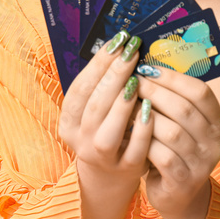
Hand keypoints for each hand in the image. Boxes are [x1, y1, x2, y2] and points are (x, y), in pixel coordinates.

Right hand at [58, 31, 152, 184]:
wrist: (110, 176)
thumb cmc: (108, 131)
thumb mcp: (98, 111)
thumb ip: (105, 86)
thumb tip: (121, 46)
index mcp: (70, 121)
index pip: (80, 88)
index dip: (98, 64)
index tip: (117, 42)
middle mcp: (80, 139)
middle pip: (93, 104)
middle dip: (113, 75)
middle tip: (131, 52)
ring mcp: (101, 156)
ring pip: (106, 128)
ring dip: (122, 102)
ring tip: (136, 80)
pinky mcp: (124, 168)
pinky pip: (133, 148)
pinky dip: (141, 128)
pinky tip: (150, 109)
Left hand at [136, 68, 219, 217]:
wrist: (177, 195)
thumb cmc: (173, 151)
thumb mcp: (180, 124)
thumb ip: (172, 99)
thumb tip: (147, 65)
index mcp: (217, 122)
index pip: (199, 92)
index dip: (172, 77)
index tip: (147, 67)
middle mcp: (214, 142)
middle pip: (184, 109)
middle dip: (154, 92)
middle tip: (132, 82)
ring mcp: (201, 164)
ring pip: (172, 132)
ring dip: (147, 116)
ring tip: (127, 106)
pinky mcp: (184, 182)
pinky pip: (163, 156)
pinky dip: (145, 142)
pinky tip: (130, 133)